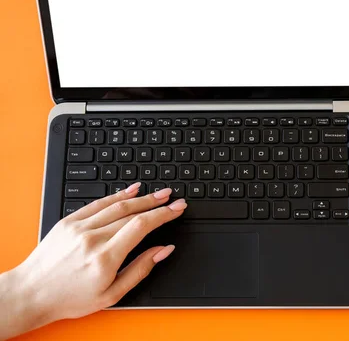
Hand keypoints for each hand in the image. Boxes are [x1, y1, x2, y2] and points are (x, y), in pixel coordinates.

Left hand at [0, 183, 185, 338]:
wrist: (31, 293)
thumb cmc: (70, 298)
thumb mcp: (112, 294)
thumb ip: (141, 269)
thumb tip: (163, 250)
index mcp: (105, 258)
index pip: (142, 226)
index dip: (163, 214)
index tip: (177, 209)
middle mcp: (92, 238)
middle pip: (132, 212)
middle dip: (157, 204)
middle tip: (173, 198)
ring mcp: (79, 227)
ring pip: (117, 204)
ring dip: (141, 196)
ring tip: (158, 193)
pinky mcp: (68, 221)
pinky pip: (98, 203)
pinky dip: (117, 195)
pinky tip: (131, 190)